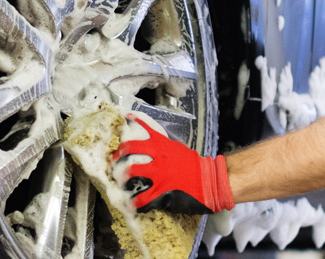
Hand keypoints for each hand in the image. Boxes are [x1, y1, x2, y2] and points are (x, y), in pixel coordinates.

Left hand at [112, 115, 234, 214]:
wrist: (210, 181)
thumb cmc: (195, 167)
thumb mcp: (178, 150)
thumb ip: (162, 147)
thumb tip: (150, 145)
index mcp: (163, 145)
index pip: (144, 129)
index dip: (130, 125)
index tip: (123, 121)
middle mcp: (159, 157)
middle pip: (129, 150)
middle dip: (117, 156)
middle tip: (113, 163)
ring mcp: (159, 174)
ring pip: (131, 171)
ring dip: (122, 178)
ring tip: (121, 183)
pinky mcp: (161, 192)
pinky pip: (141, 198)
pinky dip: (135, 202)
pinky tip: (133, 204)